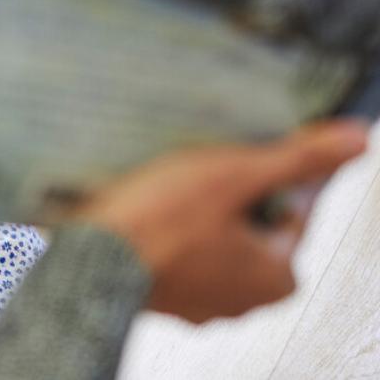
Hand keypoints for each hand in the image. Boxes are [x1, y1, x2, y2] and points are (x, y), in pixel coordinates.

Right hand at [74, 120, 368, 322]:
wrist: (88, 260)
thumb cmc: (160, 222)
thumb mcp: (235, 176)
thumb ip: (296, 158)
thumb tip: (356, 140)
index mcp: (275, 277)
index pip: (292, 212)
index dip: (266, 176)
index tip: (234, 157)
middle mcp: (242, 301)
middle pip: (251, 227)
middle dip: (228, 196)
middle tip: (197, 170)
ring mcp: (198, 302)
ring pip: (212, 241)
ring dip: (195, 214)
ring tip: (166, 185)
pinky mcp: (161, 295)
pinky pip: (176, 253)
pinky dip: (167, 232)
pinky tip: (147, 210)